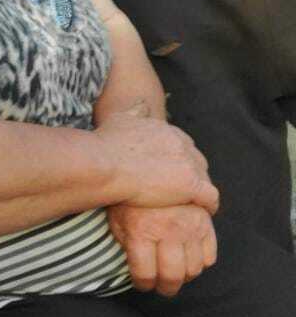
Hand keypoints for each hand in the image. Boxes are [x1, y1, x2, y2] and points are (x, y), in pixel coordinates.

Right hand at [93, 112, 218, 212]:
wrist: (106, 164)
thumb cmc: (107, 144)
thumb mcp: (120, 119)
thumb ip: (135, 112)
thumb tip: (143, 105)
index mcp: (166, 130)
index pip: (182, 144)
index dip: (178, 160)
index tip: (170, 171)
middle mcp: (181, 143)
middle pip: (196, 160)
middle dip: (190, 174)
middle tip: (178, 189)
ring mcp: (187, 164)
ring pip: (204, 179)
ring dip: (198, 190)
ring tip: (189, 203)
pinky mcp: (191, 185)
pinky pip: (210, 198)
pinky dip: (208, 205)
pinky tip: (202, 211)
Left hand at [107, 203, 216, 296]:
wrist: (145, 168)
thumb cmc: (127, 197)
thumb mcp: (117, 220)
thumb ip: (127, 245)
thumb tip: (137, 269)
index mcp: (141, 230)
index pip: (145, 274)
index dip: (142, 284)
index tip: (142, 283)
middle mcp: (167, 230)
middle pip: (172, 276)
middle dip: (165, 287)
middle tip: (162, 286)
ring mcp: (188, 225)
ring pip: (194, 269)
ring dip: (184, 275)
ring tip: (175, 271)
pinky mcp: (204, 221)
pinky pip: (209, 255)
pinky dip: (201, 261)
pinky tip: (189, 256)